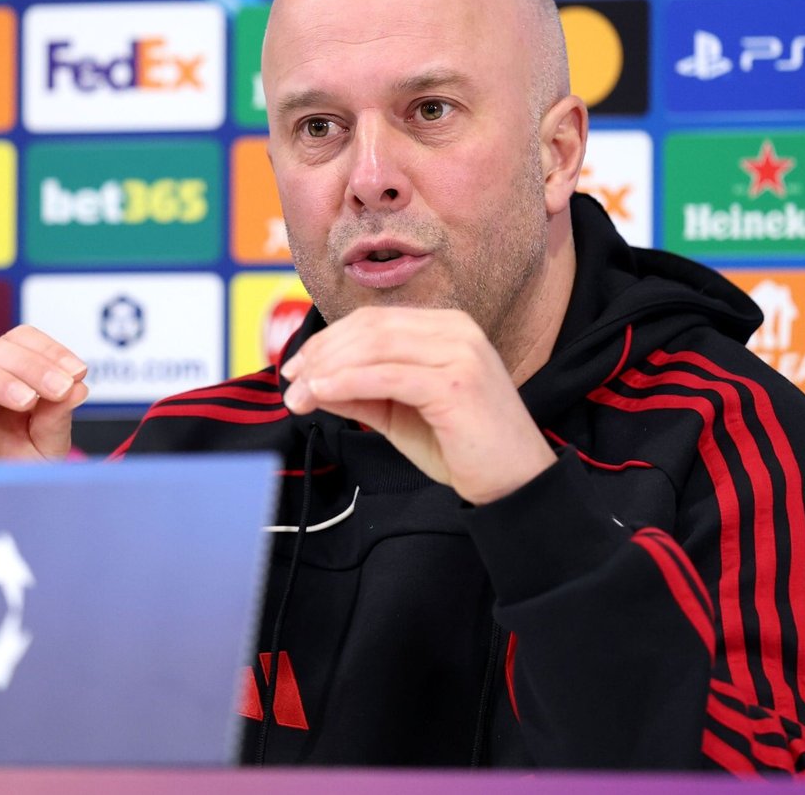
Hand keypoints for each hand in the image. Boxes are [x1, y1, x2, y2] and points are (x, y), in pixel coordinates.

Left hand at [279, 307, 553, 504]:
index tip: (296, 369)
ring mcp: (460, 353)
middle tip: (290, 382)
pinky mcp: (457, 384)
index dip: (328, 341)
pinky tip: (321, 393)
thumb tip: (309, 382)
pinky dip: (348, 382)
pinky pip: (388, 377)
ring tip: (299, 394)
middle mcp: (456, 330)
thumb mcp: (399, 413)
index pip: (374, 321)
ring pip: (376, 347)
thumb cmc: (460, 446)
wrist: (514, 482)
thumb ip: (359, 392)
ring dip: (327, 370)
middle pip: (370, 328)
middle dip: (321, 354)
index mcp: (446, 327)